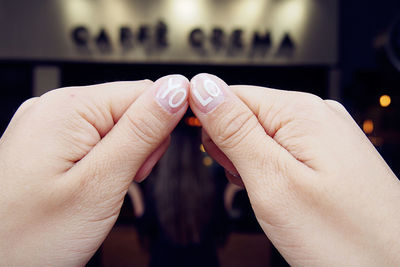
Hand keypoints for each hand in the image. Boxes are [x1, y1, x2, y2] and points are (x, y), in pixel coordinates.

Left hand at [0, 75, 188, 265]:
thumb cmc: (30, 236)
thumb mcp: (101, 182)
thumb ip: (142, 131)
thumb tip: (176, 89)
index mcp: (69, 107)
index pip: (145, 91)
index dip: (161, 126)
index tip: (150, 163)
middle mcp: (55, 107)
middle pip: (129, 107)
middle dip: (141, 144)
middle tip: (125, 180)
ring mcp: (48, 125)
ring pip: (115, 126)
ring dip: (124, 155)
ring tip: (104, 187)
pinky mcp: (47, 143)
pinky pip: (94, 139)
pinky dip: (105, 161)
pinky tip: (92, 183)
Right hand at [189, 73, 399, 265]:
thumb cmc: (344, 237)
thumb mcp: (272, 181)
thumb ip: (233, 130)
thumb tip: (203, 88)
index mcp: (299, 111)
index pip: (229, 94)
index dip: (211, 126)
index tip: (217, 159)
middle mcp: (316, 114)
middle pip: (245, 116)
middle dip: (233, 150)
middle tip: (252, 184)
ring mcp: (326, 135)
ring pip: (261, 136)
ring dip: (252, 165)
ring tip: (272, 195)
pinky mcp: (329, 154)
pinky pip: (283, 152)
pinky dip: (272, 172)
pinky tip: (285, 194)